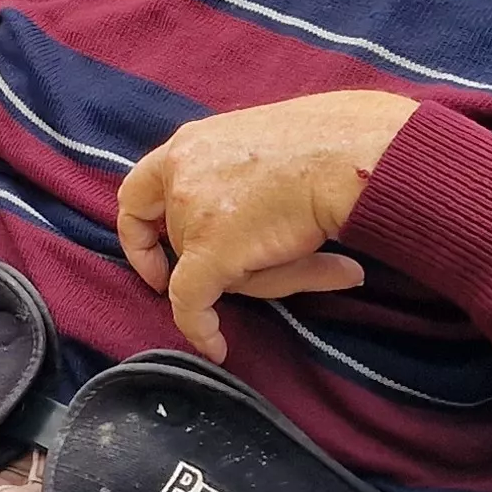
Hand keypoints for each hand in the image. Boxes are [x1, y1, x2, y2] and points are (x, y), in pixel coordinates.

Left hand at [114, 90, 419, 359]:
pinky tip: (216, 347)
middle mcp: (180, 172)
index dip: (142, 230)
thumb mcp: (268, 158)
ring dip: (251, 272)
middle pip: (183, 237)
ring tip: (307, 251)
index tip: (160, 254)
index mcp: (190, 144)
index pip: (140, 190)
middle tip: (272, 253)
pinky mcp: (210, 250)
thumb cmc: (329, 147)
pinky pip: (190, 302)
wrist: (350, 155)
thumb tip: (259, 240)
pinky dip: (200, 328)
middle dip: (220, 256)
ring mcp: (192, 211)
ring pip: (205, 266)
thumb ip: (247, 192)